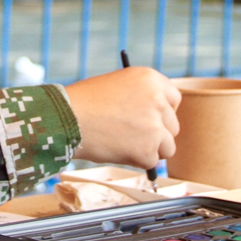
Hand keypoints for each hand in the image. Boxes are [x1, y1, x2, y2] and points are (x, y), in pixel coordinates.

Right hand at [63, 67, 180, 168]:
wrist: (66, 118)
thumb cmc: (84, 102)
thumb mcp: (117, 84)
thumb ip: (141, 96)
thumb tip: (157, 119)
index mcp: (150, 79)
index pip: (174, 99)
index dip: (162, 112)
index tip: (152, 119)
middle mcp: (158, 100)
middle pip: (173, 126)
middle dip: (157, 133)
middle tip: (133, 135)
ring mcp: (155, 127)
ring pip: (167, 147)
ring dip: (150, 149)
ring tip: (123, 144)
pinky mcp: (147, 150)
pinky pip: (151, 162)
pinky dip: (136, 161)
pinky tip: (116, 150)